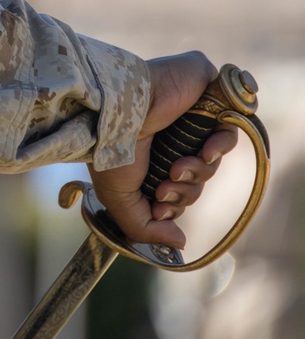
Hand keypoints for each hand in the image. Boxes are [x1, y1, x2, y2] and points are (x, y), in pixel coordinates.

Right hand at [94, 52, 237, 248]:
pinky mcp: (208, 96)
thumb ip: (145, 228)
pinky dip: (221, 146)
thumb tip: (180, 242)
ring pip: (213, 158)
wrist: (113, 112)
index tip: (160, 206)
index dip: (175, 203)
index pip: (179, 187)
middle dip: (185, 191)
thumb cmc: (108, 150)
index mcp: (150, 155)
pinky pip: (231, 129)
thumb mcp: (120, 201)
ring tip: (178, 169)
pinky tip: (205, 151)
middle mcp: (171, 136)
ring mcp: (190, 115)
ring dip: (199, 172)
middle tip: (166, 186)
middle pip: (197, 176)